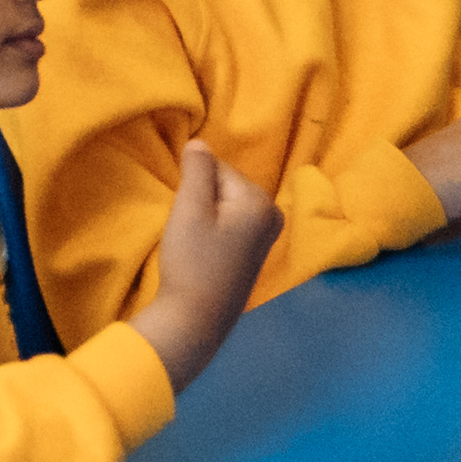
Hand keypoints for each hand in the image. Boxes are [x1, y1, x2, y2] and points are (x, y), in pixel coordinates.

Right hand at [125, 144, 284, 388]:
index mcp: (260, 200)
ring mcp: (268, 234)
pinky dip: (213, 229)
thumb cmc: (193, 262)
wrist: (196, 319)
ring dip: (205, 215)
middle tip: (190, 231)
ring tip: (197, 242)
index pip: (216, 168)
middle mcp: (272, 213)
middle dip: (201, 199)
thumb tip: (200, 142)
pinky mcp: (256, 250)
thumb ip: (197, 169)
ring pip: (224, 203)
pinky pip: (230, 221)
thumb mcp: (189, 209)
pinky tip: (205, 252)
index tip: (187, 218)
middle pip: (223, 184)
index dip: (192, 187)